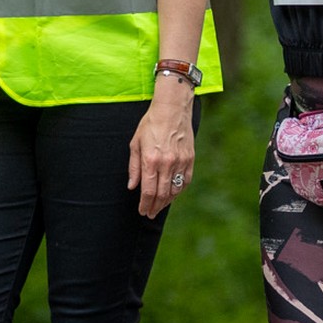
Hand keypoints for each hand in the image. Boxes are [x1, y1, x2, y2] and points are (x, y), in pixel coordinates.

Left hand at [128, 84, 195, 217]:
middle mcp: (166, 163)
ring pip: (175, 190)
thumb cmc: (151, 124)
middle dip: (154, 207)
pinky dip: (179, 191)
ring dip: (167, 202)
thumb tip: (132, 186)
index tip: (142, 211)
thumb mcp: (135, 143)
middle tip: (150, 214)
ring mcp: (180, 162)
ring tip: (159, 206)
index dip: (145, 205)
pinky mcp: (190, 159)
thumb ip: (134, 167)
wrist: (172, 108)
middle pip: (161, 194)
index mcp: (151, 160)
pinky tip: (173, 194)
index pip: (148, 191)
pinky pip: (185, 181)